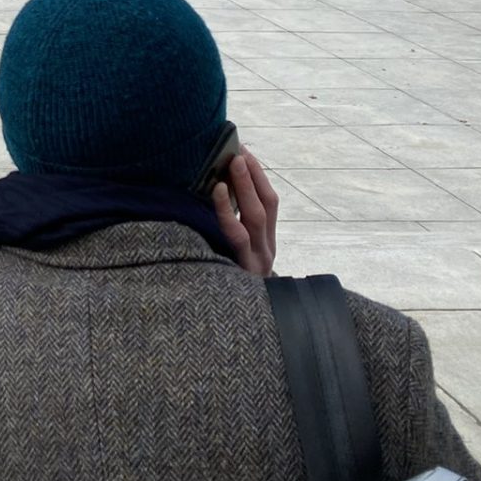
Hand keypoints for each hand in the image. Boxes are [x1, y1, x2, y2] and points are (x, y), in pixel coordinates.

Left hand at [213, 150, 279, 278]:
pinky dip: (226, 212)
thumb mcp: (236, 259)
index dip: (258, 177)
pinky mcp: (241, 270)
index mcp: (268, 244)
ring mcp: (257, 261)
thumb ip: (231, 231)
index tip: (245, 151)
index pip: (270, 203)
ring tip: (232, 163)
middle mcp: (267, 251)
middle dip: (253, 176)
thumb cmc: (229, 288)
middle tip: (238, 150)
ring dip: (244, 187)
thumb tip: (209, 192)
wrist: (246, 330)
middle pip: (266, 206)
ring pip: (256, 217)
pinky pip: (235, 236)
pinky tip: (213, 193)